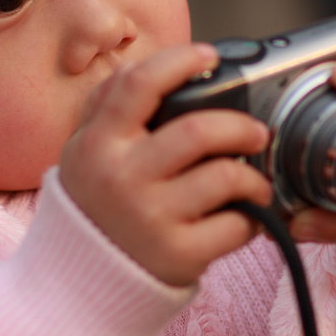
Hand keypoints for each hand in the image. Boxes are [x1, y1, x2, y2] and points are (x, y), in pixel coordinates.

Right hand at [60, 43, 271, 285]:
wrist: (80, 279)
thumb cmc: (92, 202)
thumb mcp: (83, 148)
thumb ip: (106, 103)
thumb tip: (139, 63)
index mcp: (99, 143)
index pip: (139, 84)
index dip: (180, 61)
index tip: (209, 56)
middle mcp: (122, 177)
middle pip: (198, 131)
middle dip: (240, 126)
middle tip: (255, 132)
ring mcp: (150, 217)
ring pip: (225, 176)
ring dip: (253, 176)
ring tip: (253, 180)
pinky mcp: (178, 254)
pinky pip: (235, 225)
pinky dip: (252, 216)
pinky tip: (245, 215)